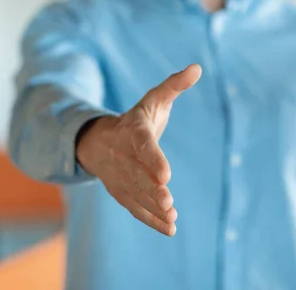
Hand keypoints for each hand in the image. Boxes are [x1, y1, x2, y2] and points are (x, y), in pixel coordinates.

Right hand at [76, 64, 201, 235]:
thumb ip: (174, 85)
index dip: (154, 160)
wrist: (98, 141)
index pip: (143, 145)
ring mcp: (120, 176)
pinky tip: (169, 228)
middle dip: (152, 189)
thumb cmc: (135, 119)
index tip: (166, 175)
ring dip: (153, 208)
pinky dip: (150, 219)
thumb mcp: (153, 99)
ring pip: (136, 194)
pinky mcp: (122, 192)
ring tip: (171, 218)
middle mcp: (123, 156)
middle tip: (168, 201)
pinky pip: (135, 208)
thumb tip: (197, 68)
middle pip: (137, 174)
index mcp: (133, 131)